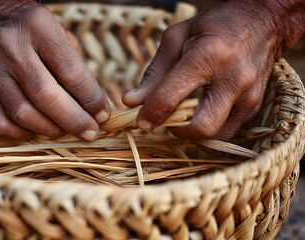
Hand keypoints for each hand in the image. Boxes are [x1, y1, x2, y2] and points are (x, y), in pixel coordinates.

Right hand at [0, 1, 109, 140]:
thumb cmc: (32, 31)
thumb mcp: (59, 34)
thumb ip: (76, 68)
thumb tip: (94, 107)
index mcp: (38, 27)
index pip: (71, 72)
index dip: (91, 99)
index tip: (102, 114)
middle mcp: (10, 46)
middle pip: (46, 96)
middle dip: (74, 120)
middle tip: (89, 131)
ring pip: (22, 113)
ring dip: (50, 129)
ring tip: (65, 130)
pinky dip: (22, 133)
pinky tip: (36, 129)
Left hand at [123, 0, 283, 139]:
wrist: (261, 22)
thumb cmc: (212, 27)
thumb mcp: (175, 39)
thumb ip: (153, 73)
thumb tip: (131, 102)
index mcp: (207, 56)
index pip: (171, 97)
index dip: (151, 114)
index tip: (142, 121)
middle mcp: (232, 79)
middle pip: (200, 127)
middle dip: (177, 130)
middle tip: (167, 119)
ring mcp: (248, 96)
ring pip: (215, 136)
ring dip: (193, 133)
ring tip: (184, 114)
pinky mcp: (254, 106)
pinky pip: (226, 132)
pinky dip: (208, 129)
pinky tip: (201, 112)